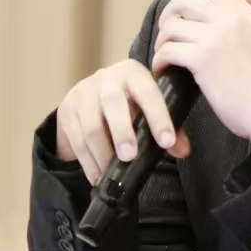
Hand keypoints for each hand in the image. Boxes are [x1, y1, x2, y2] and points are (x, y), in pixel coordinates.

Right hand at [54, 59, 191, 183]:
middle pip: (113, 104)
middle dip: (122, 132)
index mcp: (133, 74)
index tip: (167, 142)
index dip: (158, 116)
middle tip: (129, 157)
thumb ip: (168, 127)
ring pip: (91, 126)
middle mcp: (107, 79)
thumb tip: (182, 150)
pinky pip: (77, 141)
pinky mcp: (67, 111)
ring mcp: (83, 93)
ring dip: (103, 154)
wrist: (91, 93)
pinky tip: (99, 176)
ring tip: (113, 174)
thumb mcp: (148, 106)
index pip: (148, 92)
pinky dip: (89, 163)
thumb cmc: (130, 101)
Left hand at [152, 0, 250, 164]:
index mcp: (247, 14)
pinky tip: (164, 71)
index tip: (189, 17)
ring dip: (162, 41)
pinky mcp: (202, 59)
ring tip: (166, 56)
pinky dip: (160, 61)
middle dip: (170, 14)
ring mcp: (216, 38)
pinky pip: (167, 50)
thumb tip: (203, 22)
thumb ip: (235, 27)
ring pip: (171, 25)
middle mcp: (232, 19)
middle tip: (169, 34)